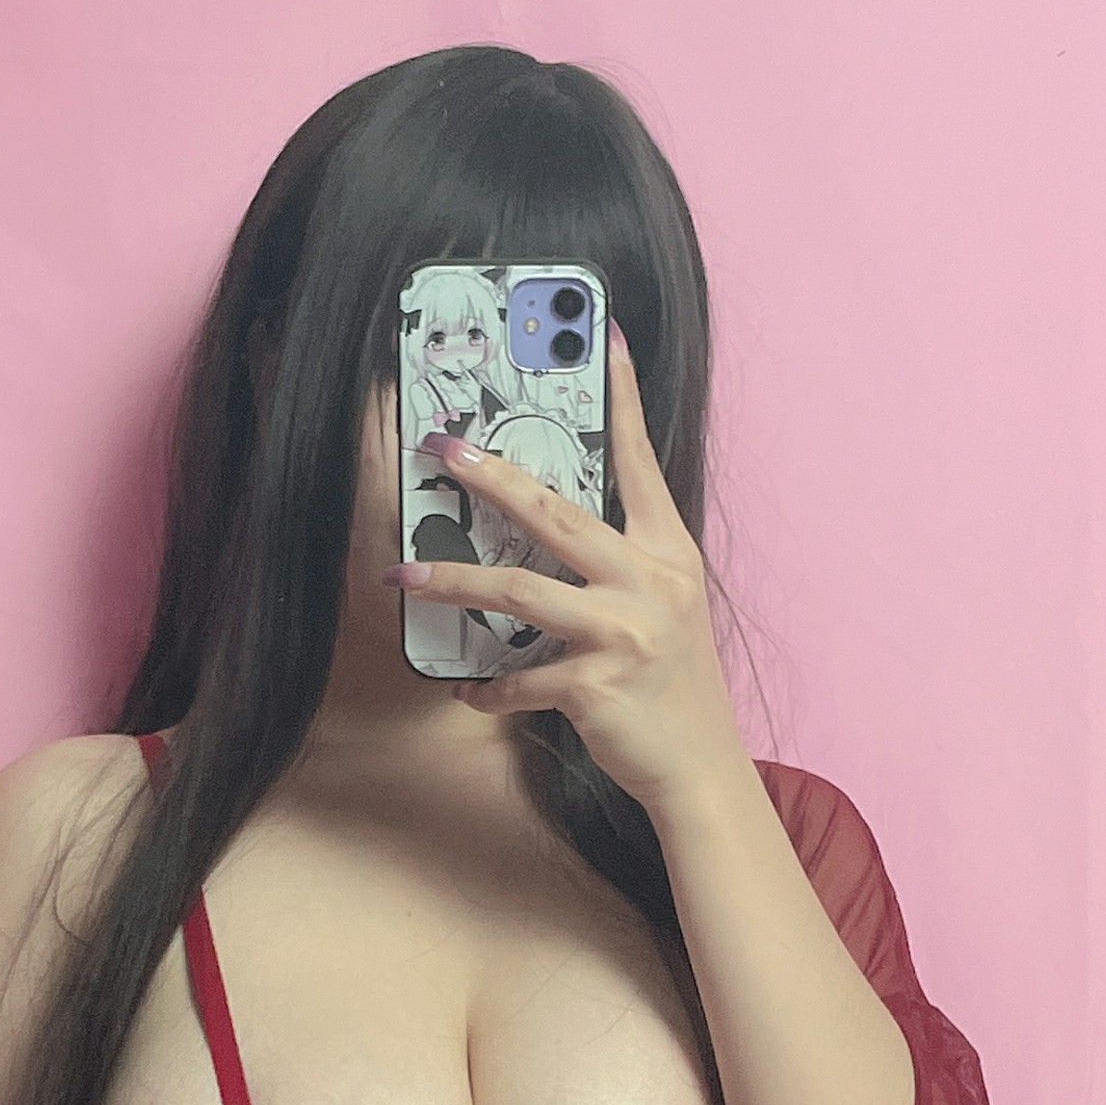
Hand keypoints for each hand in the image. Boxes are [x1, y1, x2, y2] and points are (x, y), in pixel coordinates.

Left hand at [383, 324, 745, 817]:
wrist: (701, 769)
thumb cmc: (674, 687)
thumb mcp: (666, 611)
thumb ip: (624, 566)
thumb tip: (555, 534)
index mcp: (669, 553)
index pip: (641, 461)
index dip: (623, 396)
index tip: (604, 335)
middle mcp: (651, 581)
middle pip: (556, 513)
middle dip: (491, 476)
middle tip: (443, 448)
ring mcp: (625, 632)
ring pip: (519, 591)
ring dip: (453, 582)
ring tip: (404, 574)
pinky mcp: (597, 685)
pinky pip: (520, 677)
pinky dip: (488, 687)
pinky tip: (470, 692)